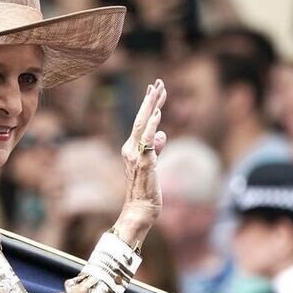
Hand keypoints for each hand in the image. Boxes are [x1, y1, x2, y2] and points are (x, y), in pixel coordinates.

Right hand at [113, 79, 166, 244]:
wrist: (140, 209)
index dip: (149, 106)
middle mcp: (130, 149)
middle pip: (140, 119)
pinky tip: (157, 113)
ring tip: (158, 90)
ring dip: (151, 106)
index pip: (141, 123)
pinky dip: (152, 126)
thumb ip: (156, 149)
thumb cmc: (146, 191)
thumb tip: (163, 134)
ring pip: (142, 125)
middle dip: (150, 100)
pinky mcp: (144, 163)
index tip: (155, 90)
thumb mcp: (153, 166)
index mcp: (131, 149)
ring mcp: (135, 155)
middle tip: (158, 83)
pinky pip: (147, 140)